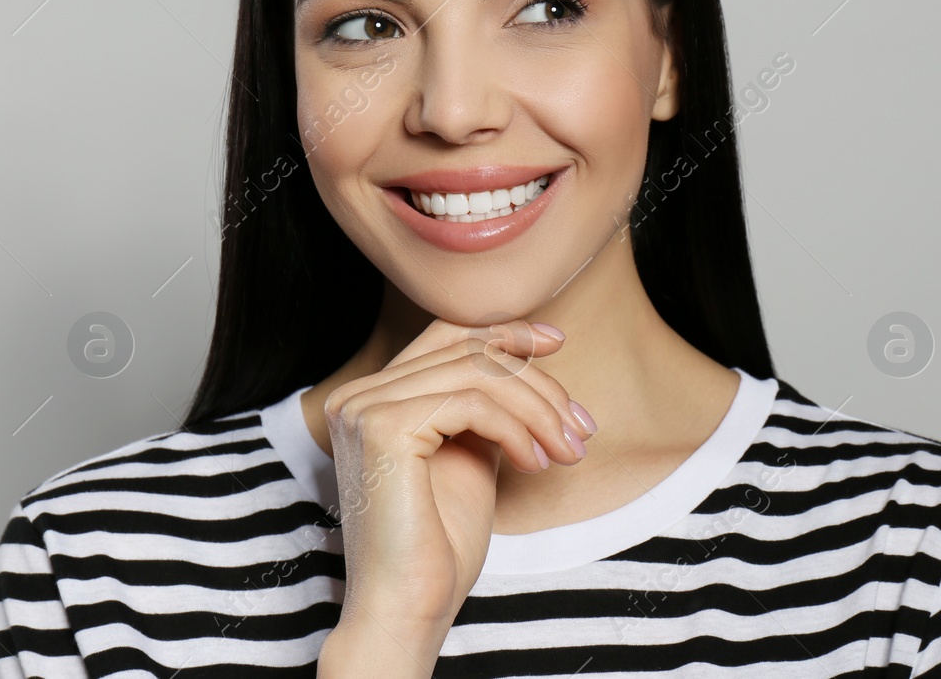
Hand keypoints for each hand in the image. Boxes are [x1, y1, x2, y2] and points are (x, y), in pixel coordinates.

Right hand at [315, 316, 594, 675]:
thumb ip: (483, 407)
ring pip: (477, 374)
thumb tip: (525, 357)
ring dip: (538, 410)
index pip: (445, 334)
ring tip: (569, 450)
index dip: (505, 331)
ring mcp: (365, 408)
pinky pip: (472, 404)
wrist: (411, 608)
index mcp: (373, 397)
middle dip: (538, 384)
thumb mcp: (470, 455)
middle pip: (469, 352)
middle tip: (581, 427)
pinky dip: (516, 429)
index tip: (557, 343)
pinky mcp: (384, 427)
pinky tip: (536, 465)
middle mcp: (358, 395)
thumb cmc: (440, 544)